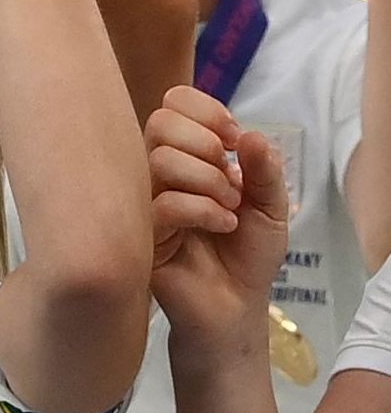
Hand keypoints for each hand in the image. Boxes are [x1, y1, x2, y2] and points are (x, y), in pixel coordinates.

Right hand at [148, 86, 288, 360]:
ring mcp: (145, 203)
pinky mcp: (141, 235)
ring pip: (161, 160)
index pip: (174, 104)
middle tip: (232, 176)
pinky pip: (163, 203)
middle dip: (205, 142)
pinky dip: (203, 209)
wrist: (236, 308)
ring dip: (209, 180)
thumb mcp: (270, 205)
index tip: (234, 138)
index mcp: (185, 156)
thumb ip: (265, 168)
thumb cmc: (246, 255)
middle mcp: (159, 173)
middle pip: (160, 122)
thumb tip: (251, 135)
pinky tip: (223, 225)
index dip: (205, 110)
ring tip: (231, 208)